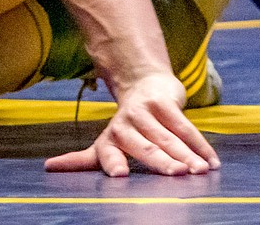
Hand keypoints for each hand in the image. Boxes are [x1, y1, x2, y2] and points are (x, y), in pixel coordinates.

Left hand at [45, 72, 219, 176]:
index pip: (108, 153)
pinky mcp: (166, 102)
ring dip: (186, 155)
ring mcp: (146, 111)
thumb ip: (81, 160)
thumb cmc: (126, 126)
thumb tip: (47, 167)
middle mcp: (125, 124)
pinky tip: (212, 162)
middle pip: (145, 146)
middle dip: (160, 161)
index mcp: (110, 138)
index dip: (113, 162)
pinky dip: (200, 145)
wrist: (144, 83)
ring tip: (199, 171)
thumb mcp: (103, 143)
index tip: (120, 175)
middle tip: (176, 175)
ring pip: (168, 137)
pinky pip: (186, 126)